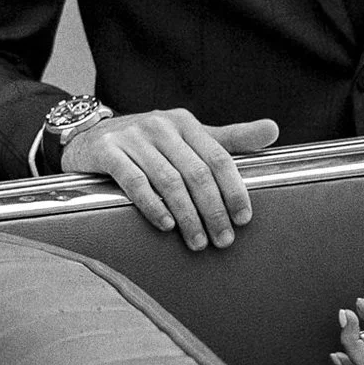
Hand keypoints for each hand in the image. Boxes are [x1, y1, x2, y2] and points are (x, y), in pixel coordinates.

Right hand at [61, 108, 278, 249]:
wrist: (90, 135)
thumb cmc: (147, 142)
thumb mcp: (188, 136)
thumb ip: (229, 138)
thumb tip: (273, 130)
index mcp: (185, 122)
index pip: (218, 157)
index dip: (234, 189)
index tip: (244, 219)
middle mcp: (161, 126)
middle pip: (196, 172)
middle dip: (213, 210)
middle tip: (223, 240)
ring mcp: (132, 137)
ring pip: (168, 180)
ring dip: (187, 215)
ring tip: (198, 242)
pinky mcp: (107, 151)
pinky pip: (134, 181)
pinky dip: (152, 205)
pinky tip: (166, 225)